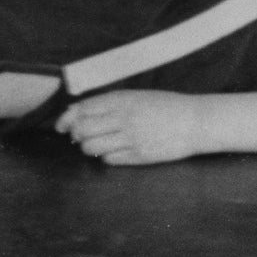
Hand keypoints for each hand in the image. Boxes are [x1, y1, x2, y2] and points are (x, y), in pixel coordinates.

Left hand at [55, 87, 209, 167]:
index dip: (67, 118)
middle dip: (76, 134)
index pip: (83, 109)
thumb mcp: (136, 97)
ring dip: (88, 147)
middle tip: (79, 136)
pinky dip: (106, 157)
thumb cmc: (165, 106)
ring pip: (92, 147)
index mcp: (122, 100)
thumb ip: (109, 103)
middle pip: (82, 130)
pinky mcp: (138, 156)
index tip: (61, 125)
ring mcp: (131, 138)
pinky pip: (109, 160)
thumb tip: (77, 112)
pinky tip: (114, 151)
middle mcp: (123, 118)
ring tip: (96, 144)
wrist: (195, 122)